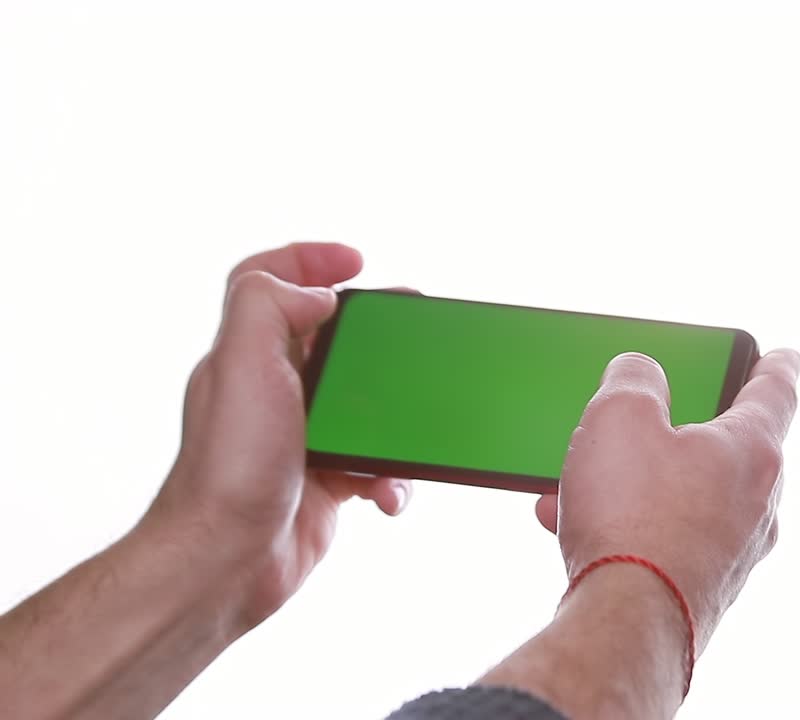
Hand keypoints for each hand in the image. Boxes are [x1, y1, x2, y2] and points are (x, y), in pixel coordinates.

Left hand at [142, 243, 413, 632]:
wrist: (228, 562)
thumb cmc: (230, 470)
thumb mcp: (241, 364)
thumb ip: (269, 306)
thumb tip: (316, 294)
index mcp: (248, 353)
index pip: (268, 282)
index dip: (308, 259)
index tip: (356, 260)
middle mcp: (271, 389)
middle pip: (330, 338)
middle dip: (375, 333)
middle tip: (414, 328)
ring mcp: (299, 436)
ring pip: (362, 403)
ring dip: (395, 415)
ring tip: (417, 420)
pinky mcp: (324, 480)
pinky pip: (373, 463)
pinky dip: (390, 475)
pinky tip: (389, 491)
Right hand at [535, 349, 799, 653]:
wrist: (627, 627)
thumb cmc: (632, 518)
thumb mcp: (620, 417)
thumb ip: (633, 379)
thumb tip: (640, 373)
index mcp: (752, 450)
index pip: (776, 392)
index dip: (774, 365)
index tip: (784, 356)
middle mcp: (757, 504)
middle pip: (725, 447)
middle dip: (678, 430)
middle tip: (654, 415)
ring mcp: (733, 552)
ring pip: (682, 496)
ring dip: (631, 481)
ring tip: (576, 479)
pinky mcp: (702, 590)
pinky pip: (663, 537)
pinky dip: (624, 523)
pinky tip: (569, 523)